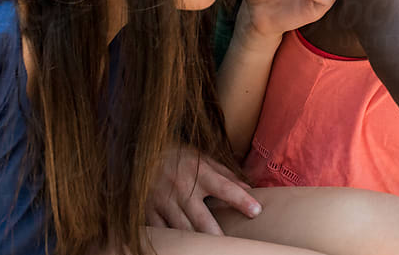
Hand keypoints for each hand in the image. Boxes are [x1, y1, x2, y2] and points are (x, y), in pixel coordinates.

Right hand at [145, 145, 261, 234]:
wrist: (142, 153)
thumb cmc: (179, 157)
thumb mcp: (203, 159)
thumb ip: (225, 174)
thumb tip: (248, 188)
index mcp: (199, 173)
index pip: (225, 188)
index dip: (241, 200)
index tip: (256, 211)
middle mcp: (182, 188)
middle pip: (202, 218)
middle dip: (217, 233)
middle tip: (231, 244)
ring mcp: (164, 201)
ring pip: (183, 229)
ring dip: (197, 240)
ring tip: (211, 248)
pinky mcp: (149, 210)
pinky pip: (161, 231)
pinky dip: (173, 238)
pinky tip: (185, 244)